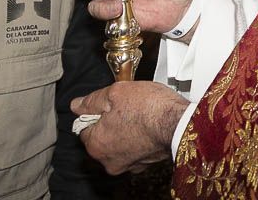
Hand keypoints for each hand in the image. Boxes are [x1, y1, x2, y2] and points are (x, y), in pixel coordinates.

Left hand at [71, 82, 188, 174]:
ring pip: (120, 143)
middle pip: (102, 137)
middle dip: (111, 122)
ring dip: (126, 130)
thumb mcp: (114, 93)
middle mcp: (109, 160)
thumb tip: (77, 104)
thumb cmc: (149, 107)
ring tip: (140, 114)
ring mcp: (129, 165)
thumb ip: (91, 100)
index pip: (84, 128)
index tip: (108, 103)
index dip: (95, 112)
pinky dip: (140, 138)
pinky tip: (149, 124)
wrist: (179, 121)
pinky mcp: (146, 164)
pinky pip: (136, 148)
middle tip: (126, 106)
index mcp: (96, 145)